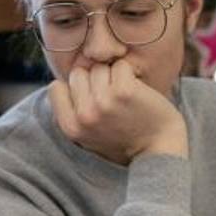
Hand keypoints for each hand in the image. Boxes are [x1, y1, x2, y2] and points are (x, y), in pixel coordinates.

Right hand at [48, 62, 187, 164]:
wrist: (159, 150)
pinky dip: (130, 73)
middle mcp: (83, 115)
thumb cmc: (124, 139)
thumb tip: (60, 81)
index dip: (75, 89)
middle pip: (78, 74)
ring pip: (98, 67)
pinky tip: (136, 90)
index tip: (91, 98)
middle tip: (111, 98)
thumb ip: (73, 112)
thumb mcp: (88, 135)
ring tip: (124, 96)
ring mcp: (103, 102)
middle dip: (93, 80)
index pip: (56, 88)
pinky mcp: (125, 91)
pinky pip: (120, 66)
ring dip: (112, 76)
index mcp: (70, 127)